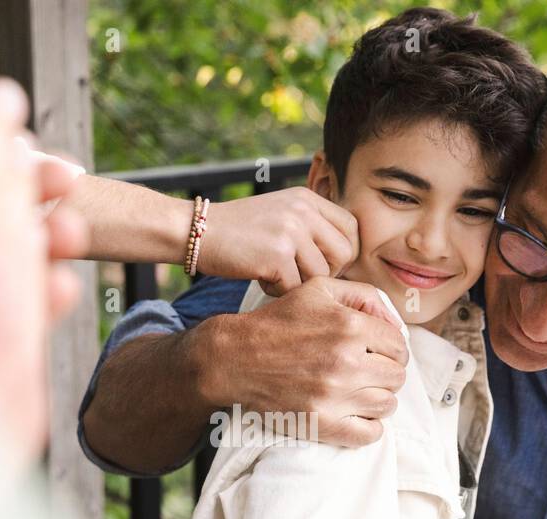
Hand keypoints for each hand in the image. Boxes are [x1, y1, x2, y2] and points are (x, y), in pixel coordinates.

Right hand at [197, 276, 408, 446]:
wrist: (236, 357)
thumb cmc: (279, 322)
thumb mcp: (319, 290)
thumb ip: (364, 296)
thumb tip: (396, 323)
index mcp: (350, 326)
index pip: (399, 346)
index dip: (390, 349)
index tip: (375, 353)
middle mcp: (346, 361)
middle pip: (396, 376)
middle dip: (384, 373)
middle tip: (364, 371)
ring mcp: (334, 395)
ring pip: (387, 405)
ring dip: (377, 398)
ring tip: (357, 391)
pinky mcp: (322, 423)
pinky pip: (370, 434)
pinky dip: (368, 426)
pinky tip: (353, 413)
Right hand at [198, 187, 358, 294]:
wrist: (195, 231)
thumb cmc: (237, 231)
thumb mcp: (279, 213)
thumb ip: (310, 227)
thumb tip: (345, 259)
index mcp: (307, 199)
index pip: (351, 227)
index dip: (344, 253)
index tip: (326, 265)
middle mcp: (303, 211)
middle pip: (343, 254)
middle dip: (327, 273)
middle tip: (299, 275)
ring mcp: (291, 231)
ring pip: (321, 275)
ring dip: (299, 283)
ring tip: (274, 274)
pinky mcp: (276, 255)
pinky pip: (295, 288)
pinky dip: (278, 290)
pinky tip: (260, 278)